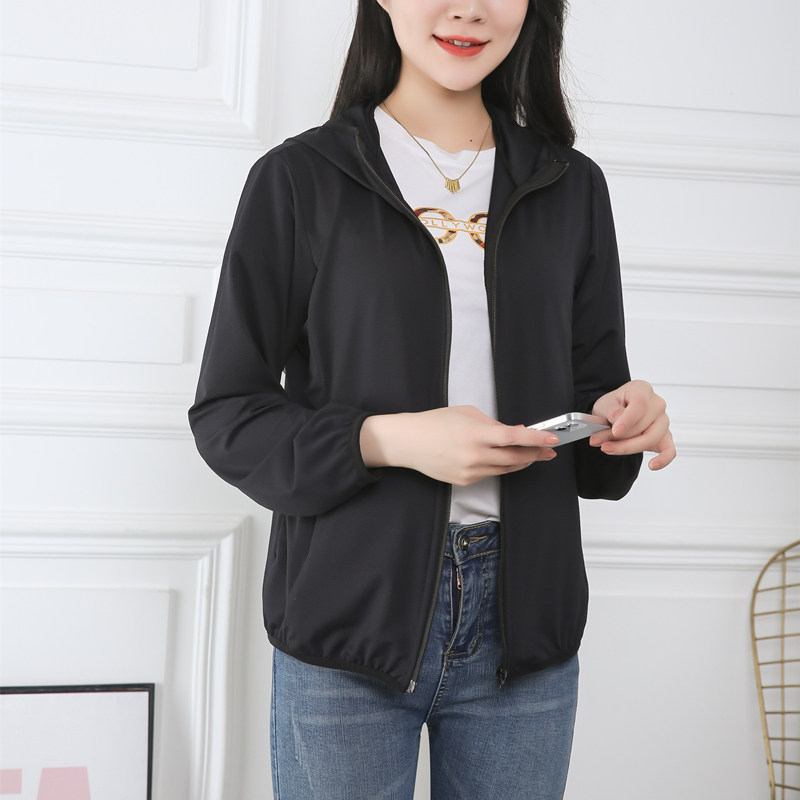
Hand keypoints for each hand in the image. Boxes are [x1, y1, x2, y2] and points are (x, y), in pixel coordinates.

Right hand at [360, 405, 559, 485]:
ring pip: (506, 469)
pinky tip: (499, 458)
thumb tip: (515, 433)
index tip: (553, 438)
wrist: (409, 442)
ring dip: (521, 462)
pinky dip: (499, 466)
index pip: (515, 438)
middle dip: (535, 454)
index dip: (537, 439)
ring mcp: (471, 471)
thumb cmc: (435, 423)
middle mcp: (475, 455)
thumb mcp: (467, 414)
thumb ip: (493, 425)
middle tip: (548, 449)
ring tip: (531, 455)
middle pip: (516, 458)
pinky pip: (490, 474)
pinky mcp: (465, 481)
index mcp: (477, 433)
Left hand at [589, 380, 675, 470]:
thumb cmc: (612, 406)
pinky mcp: (665, 437)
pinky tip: (652, 465)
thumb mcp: (604, 404)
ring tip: (607, 448)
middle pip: (643, 425)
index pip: (640, 405)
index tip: (615, 432)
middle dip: (618, 437)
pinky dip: (663, 459)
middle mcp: (657, 404)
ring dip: (628, 447)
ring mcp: (663, 421)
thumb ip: (611, 411)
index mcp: (642, 390)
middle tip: (598, 441)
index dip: (627, 420)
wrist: (614, 413)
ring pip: (651, 439)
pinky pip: (670, 450)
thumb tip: (618, 420)